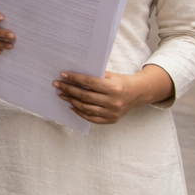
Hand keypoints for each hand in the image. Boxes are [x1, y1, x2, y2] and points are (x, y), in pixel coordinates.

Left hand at [54, 65, 174, 124]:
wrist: (137, 93)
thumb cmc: (121, 82)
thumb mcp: (110, 75)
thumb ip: (94, 76)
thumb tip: (72, 75)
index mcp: (114, 88)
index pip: (89, 82)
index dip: (75, 78)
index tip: (63, 75)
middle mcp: (113, 101)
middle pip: (85, 96)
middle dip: (68, 89)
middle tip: (57, 84)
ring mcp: (112, 112)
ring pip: (86, 107)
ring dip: (71, 100)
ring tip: (61, 94)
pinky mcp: (111, 120)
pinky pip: (91, 118)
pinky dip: (79, 112)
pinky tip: (71, 105)